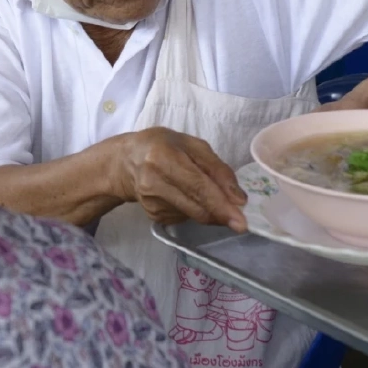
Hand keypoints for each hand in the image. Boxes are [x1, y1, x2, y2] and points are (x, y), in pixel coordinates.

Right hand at [112, 127, 248, 231]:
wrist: (126, 161)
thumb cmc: (163, 146)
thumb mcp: (193, 146)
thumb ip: (217, 169)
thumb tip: (238, 199)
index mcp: (162, 157)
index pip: (197, 186)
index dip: (221, 205)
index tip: (241, 221)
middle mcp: (153, 182)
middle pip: (197, 207)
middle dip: (222, 215)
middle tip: (240, 219)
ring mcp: (151, 202)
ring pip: (194, 215)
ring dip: (210, 211)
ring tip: (204, 192)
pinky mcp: (153, 216)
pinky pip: (185, 218)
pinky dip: (195, 210)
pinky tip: (185, 196)